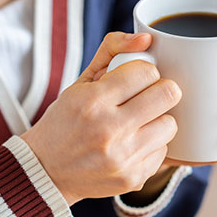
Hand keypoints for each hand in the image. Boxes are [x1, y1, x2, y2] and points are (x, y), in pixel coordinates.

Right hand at [21, 32, 179, 205]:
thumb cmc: (66, 120)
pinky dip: (151, 145)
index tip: (135, 79)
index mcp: (93, 100)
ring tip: (137, 123)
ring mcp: (123, 158)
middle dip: (159, 90)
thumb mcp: (81, 81)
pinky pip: (164, 151)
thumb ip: (113, 49)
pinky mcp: (133, 178)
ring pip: (171, 124)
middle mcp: (109, 130)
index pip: (147, 71)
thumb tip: (146, 38)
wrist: (45, 172)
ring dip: (158, 120)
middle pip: (168, 94)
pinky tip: (130, 145)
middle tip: (146, 97)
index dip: (144, 72)